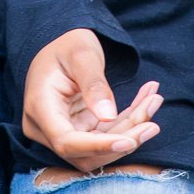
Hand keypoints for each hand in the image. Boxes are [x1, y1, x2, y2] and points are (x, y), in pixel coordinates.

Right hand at [22, 28, 161, 172]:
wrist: (61, 42)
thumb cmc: (67, 43)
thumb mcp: (81, 54)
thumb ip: (94, 84)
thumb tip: (108, 115)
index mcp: (39, 107)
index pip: (66, 141)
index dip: (98, 146)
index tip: (129, 141)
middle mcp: (46, 126)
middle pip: (86, 152)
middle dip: (122, 141)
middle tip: (153, 124)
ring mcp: (63, 130)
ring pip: (100, 147)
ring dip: (130, 130)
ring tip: (154, 100)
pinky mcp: (80, 129)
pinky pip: (107, 134)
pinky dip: (129, 120)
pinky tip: (147, 98)